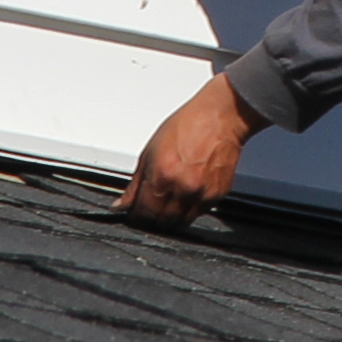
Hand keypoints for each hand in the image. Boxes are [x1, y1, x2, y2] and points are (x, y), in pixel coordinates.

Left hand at [121, 75, 256, 227]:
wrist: (220, 119)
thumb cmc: (187, 126)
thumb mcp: (150, 151)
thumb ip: (136, 183)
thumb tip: (122, 204)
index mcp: (161, 175)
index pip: (142, 213)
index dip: (135, 216)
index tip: (134, 214)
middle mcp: (182, 187)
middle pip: (160, 222)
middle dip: (151, 220)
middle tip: (149, 210)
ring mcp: (200, 194)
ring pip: (179, 223)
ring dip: (170, 219)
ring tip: (167, 203)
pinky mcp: (216, 196)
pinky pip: (197, 214)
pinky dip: (188, 210)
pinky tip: (185, 195)